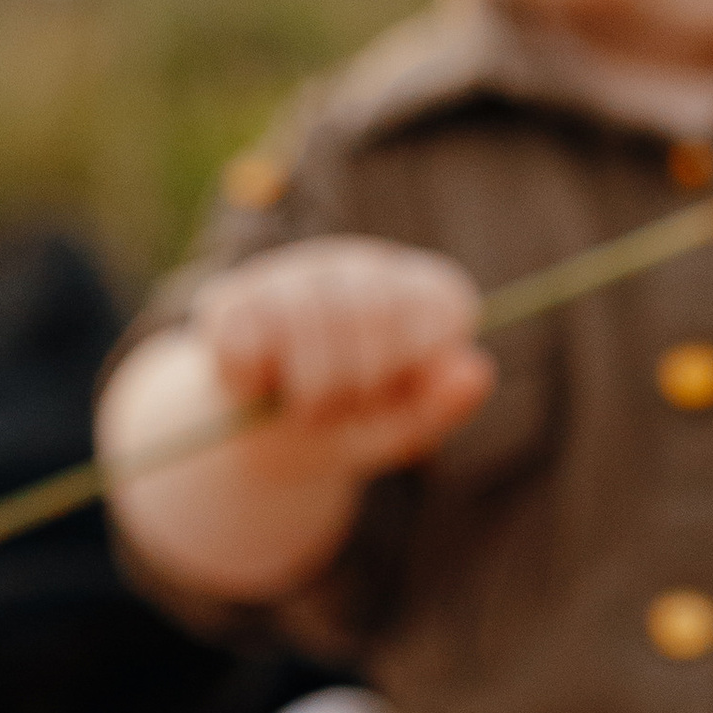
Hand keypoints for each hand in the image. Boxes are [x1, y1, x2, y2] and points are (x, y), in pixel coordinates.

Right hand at [189, 237, 495, 479]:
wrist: (262, 447)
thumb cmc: (348, 430)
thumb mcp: (399, 432)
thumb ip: (441, 405)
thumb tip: (477, 369)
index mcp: (419, 291)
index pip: (438, 308)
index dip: (410, 368)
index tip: (389, 398)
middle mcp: (362, 265)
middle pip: (372, 311)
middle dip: (358, 386)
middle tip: (343, 413)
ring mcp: (295, 271)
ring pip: (306, 319)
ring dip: (308, 392)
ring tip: (306, 408)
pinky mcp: (235, 295)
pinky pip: (246, 338)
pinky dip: (253, 381)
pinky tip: (259, 387)